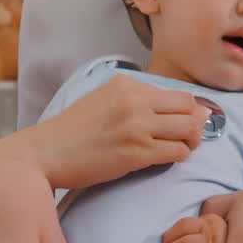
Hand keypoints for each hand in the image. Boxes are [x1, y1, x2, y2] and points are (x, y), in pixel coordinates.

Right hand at [34, 75, 209, 189]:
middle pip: (189, 106)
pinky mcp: (136, 152)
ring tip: (184, 148)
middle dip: (197, 123)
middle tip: (191, 136)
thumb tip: (170, 108)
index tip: (186, 121)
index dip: (188, 109)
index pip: (175, 92)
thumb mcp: (101, 101)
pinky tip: (169, 158)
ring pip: (188, 129)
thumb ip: (132, 100)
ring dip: (192, 141)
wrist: (45, 153)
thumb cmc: (72, 132)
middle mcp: (134, 100)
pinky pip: (177, 152)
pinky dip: (180, 156)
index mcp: (125, 85)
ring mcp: (136, 126)